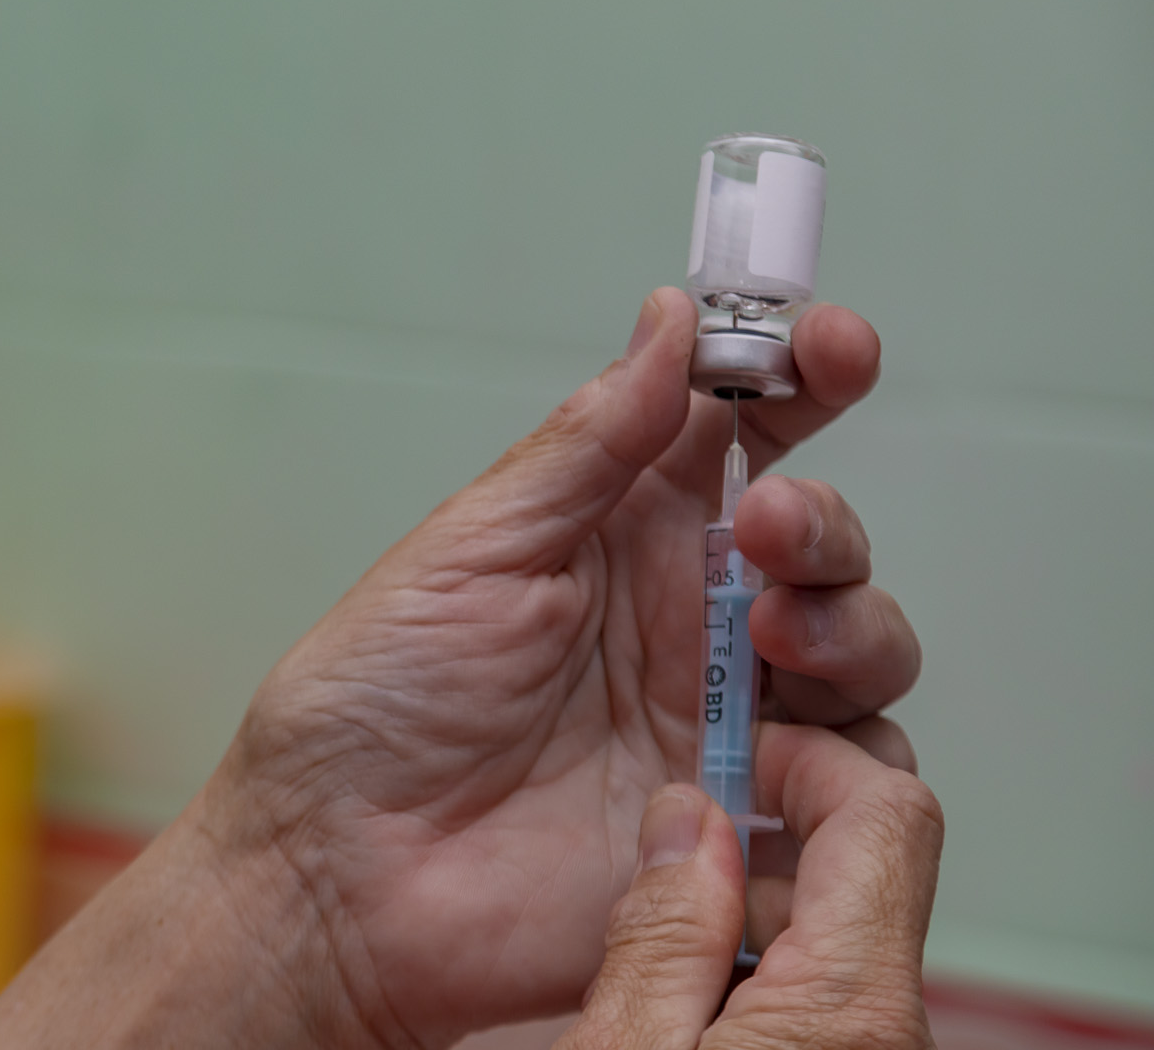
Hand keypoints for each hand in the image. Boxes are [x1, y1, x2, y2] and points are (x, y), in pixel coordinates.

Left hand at [198, 287, 918, 1043]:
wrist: (337, 878)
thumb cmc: (374, 708)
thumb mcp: (473, 550)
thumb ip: (588, 446)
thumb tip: (670, 319)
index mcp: (619, 533)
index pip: (740, 433)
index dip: (802, 377)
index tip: (834, 344)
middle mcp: (684, 621)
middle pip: (822, 547)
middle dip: (823, 521)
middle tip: (767, 526)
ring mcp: (716, 726)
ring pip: (860, 655)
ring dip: (851, 627)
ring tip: (772, 640)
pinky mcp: (738, 832)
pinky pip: (855, 794)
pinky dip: (848, 767)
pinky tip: (777, 759)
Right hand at [557, 727, 942, 1048]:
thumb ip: (659, 936)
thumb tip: (686, 822)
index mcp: (846, 1008)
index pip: (885, 814)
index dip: (806, 759)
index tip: (724, 762)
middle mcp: (886, 1030)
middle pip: (861, 864)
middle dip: (758, 830)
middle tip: (662, 839)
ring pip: (829, 927)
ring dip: (742, 898)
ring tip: (649, 923)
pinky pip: (812, 987)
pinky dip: (745, 958)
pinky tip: (671, 992)